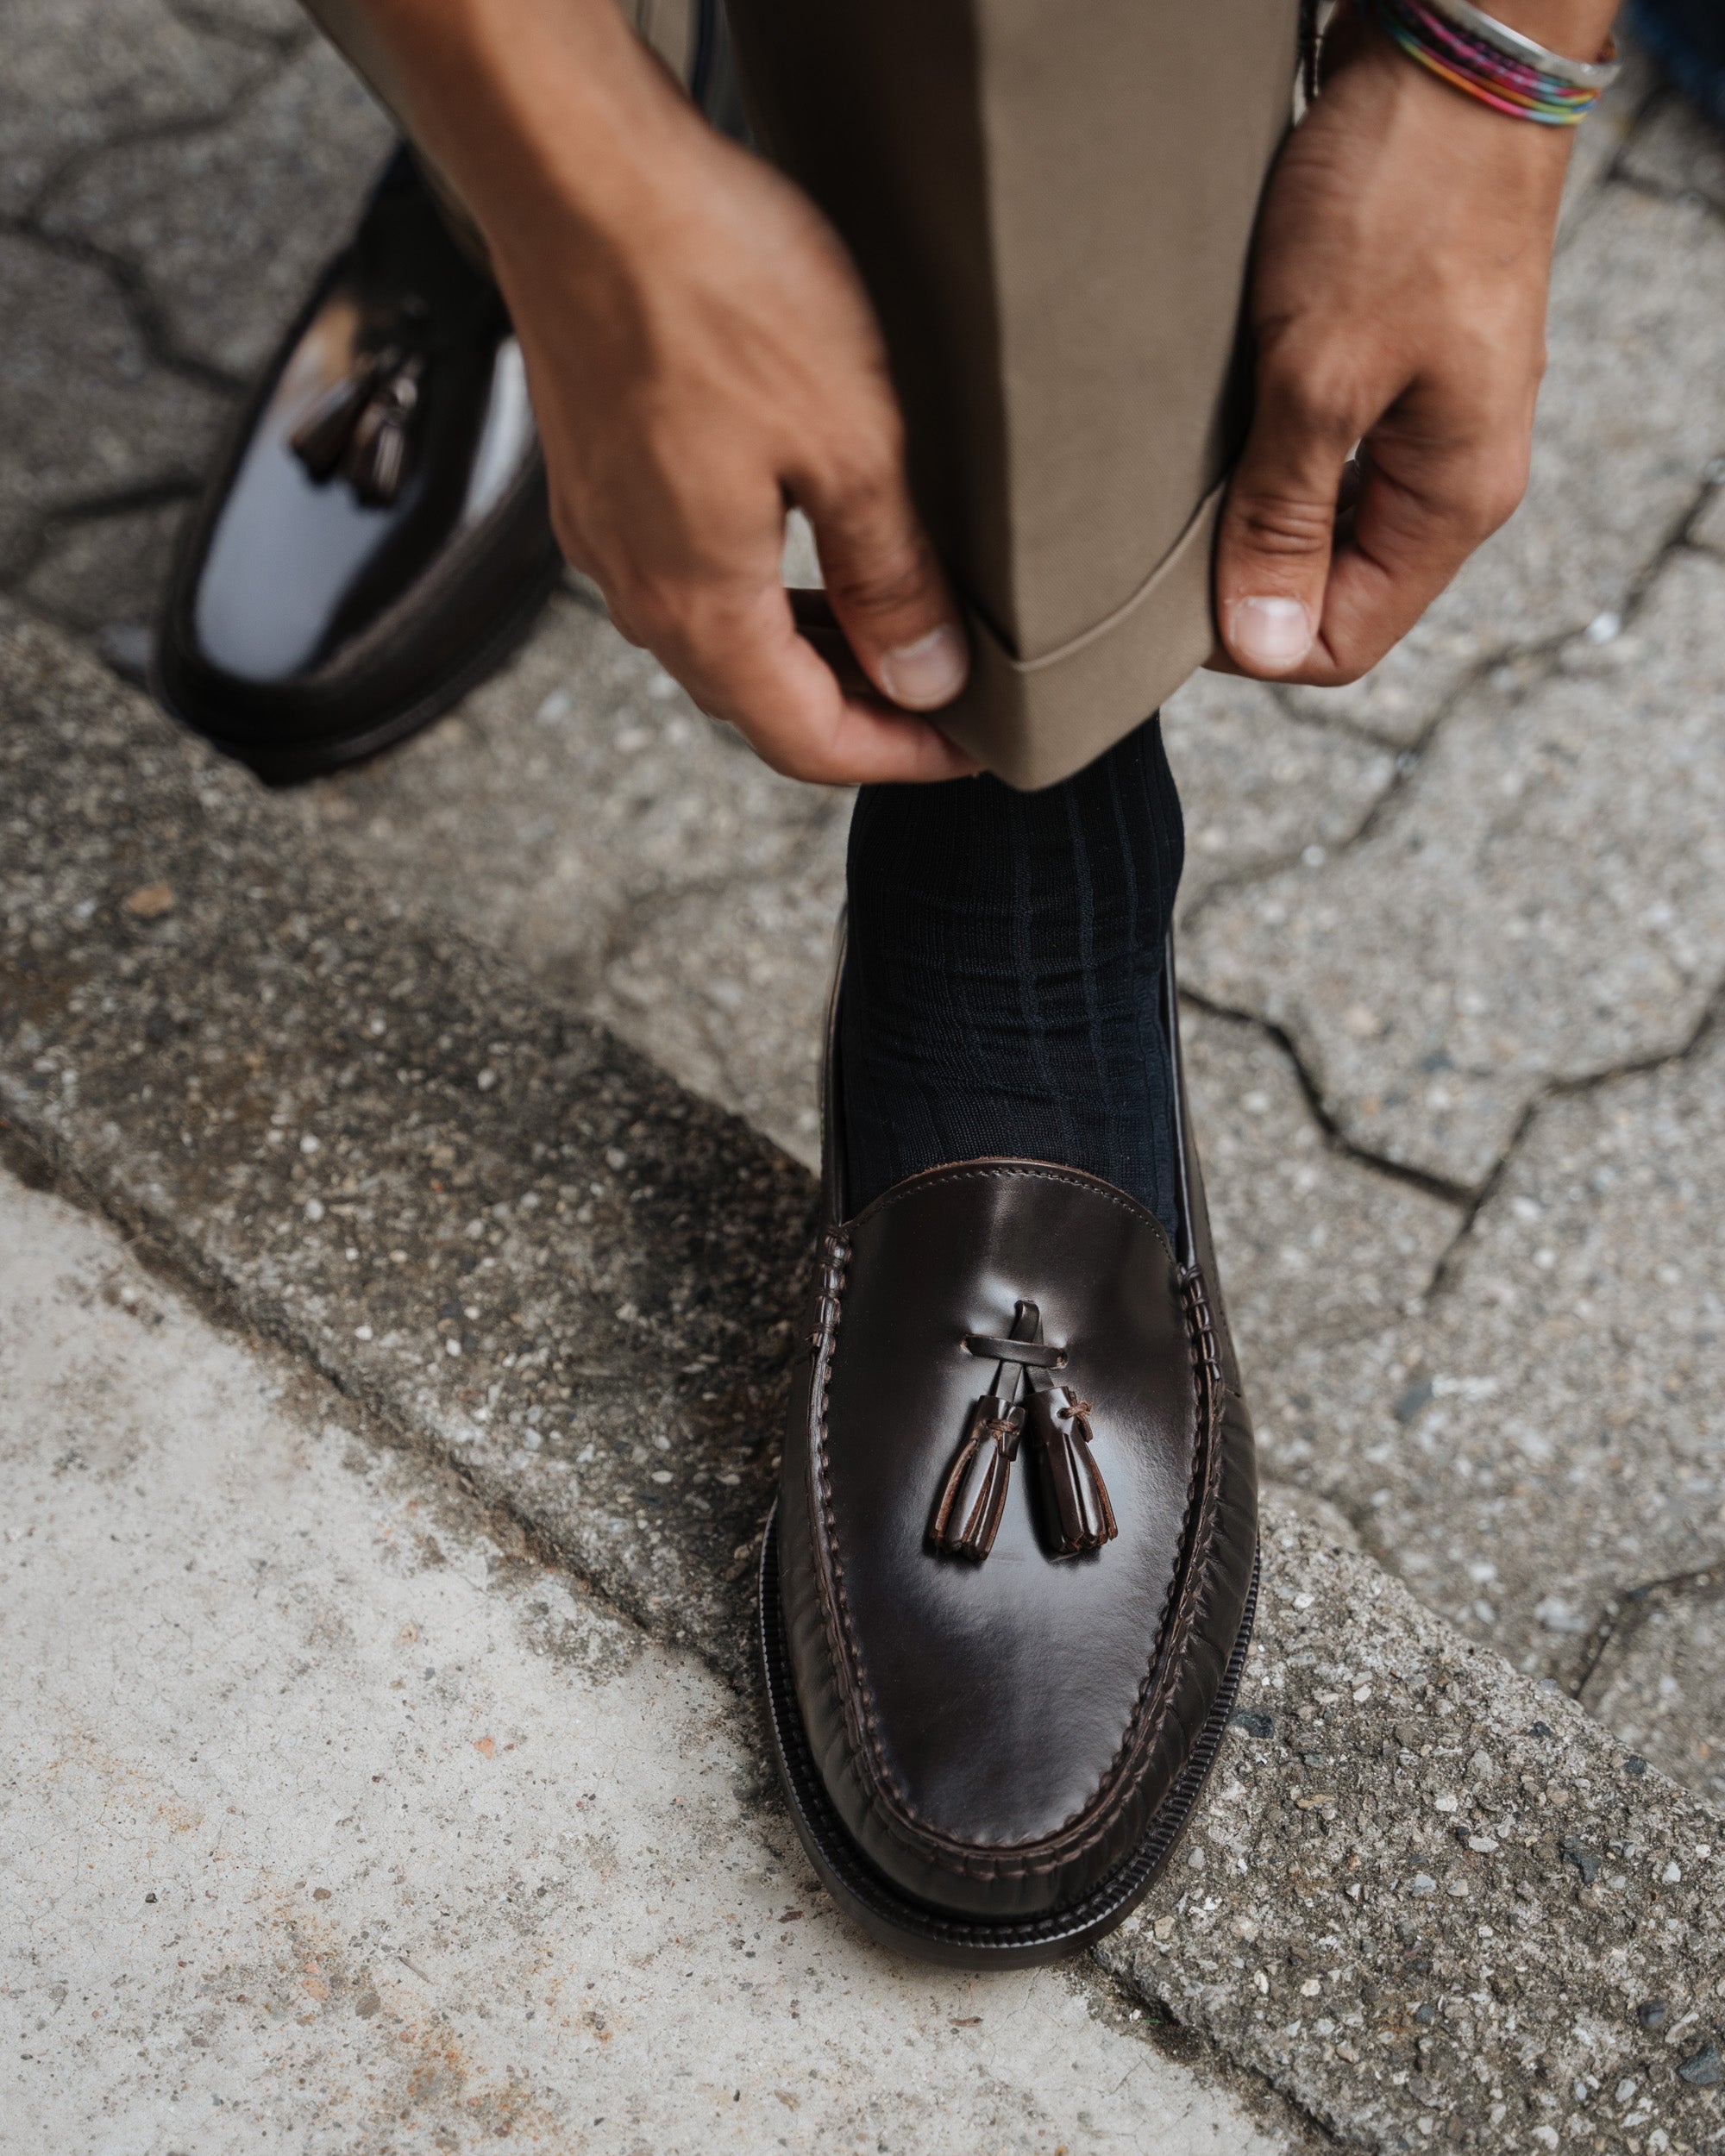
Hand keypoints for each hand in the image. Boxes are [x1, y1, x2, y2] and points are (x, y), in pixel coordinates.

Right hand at [370, 0, 974, 782]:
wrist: (580, 174)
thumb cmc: (710, 287)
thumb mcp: (852, 443)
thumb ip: (891, 578)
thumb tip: (926, 676)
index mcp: (699, 605)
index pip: (807, 742)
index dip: (898, 757)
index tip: (966, 746)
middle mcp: (636, 587)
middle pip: (758, 703)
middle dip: (855, 712)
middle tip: (940, 692)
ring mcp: (605, 531)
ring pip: (718, 640)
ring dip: (804, 652)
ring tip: (887, 626)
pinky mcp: (596, 476)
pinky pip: (684, 574)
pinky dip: (755, 592)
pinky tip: (800, 552)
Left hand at [1212, 9, 1595, 684]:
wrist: (1450, 54)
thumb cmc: (1399, 202)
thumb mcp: (1320, 375)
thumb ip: (1285, 517)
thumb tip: (1261, 645)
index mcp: (1451, 500)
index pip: (1341, 645)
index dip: (1248, 638)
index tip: (1169, 596)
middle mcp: (1447, 474)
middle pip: (1328, 589)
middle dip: (1244, 576)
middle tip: (1160, 532)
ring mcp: (1423, 419)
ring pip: (1318, 520)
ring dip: (1249, 511)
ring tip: (1184, 473)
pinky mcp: (1392, 365)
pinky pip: (1318, 452)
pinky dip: (1263, 452)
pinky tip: (1215, 422)